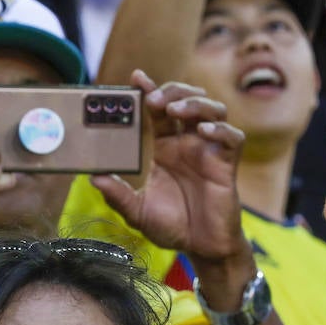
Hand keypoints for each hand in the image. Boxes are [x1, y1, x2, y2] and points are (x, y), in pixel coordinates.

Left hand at [92, 70, 247, 266]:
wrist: (201, 247)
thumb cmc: (172, 227)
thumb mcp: (137, 212)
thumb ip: (117, 195)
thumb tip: (92, 178)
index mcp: (166, 148)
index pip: (159, 111)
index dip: (150, 90)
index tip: (137, 77)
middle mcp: (188, 144)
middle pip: (188, 99)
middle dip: (173, 91)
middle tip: (155, 98)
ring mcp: (209, 151)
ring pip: (213, 111)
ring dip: (194, 104)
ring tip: (174, 110)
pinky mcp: (227, 164)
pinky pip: (232, 138)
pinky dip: (220, 130)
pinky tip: (203, 133)